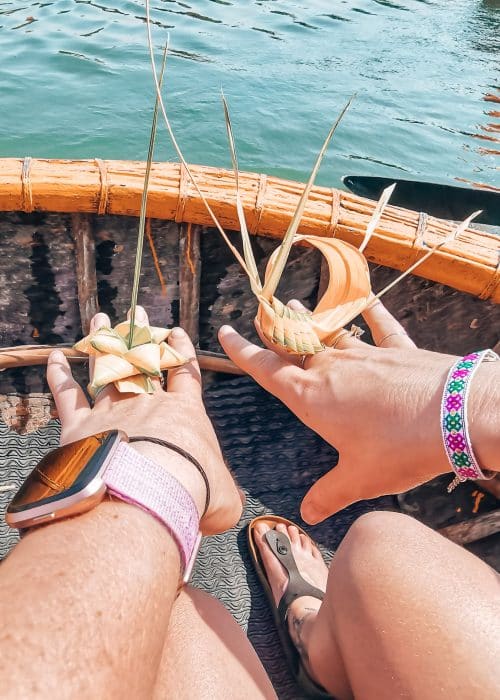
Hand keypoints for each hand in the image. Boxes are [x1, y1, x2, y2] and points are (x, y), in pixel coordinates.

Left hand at [47, 307, 241, 534]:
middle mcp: (147, 405)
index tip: (175, 331)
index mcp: (185, 413)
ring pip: (106, 367)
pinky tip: (55, 357)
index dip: (181, 350)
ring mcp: (111, 412)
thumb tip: (227, 502)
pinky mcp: (80, 428)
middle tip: (136, 311)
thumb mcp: (225, 497)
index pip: (185, 372)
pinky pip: (67, 395)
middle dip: (140, 335)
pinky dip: (59, 375)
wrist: (151, 495)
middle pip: (143, 361)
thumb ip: (225, 492)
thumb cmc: (195, 494)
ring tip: (99, 319)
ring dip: (102, 342)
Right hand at [219, 300, 459, 523]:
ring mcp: (366, 354)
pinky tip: (367, 301)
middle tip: (262, 313)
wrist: (456, 416)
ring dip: (311, 320)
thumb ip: (330, 494)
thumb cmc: (401, 449)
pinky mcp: (398, 350)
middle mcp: (332, 369)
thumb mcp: (360, 479)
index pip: (266, 370)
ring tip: (295, 303)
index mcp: (312, 399)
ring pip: (329, 333)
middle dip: (275, 331)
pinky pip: (380, 326)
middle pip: (294, 344)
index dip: (242, 352)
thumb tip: (307, 512)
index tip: (224, 333)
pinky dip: (372, 313)